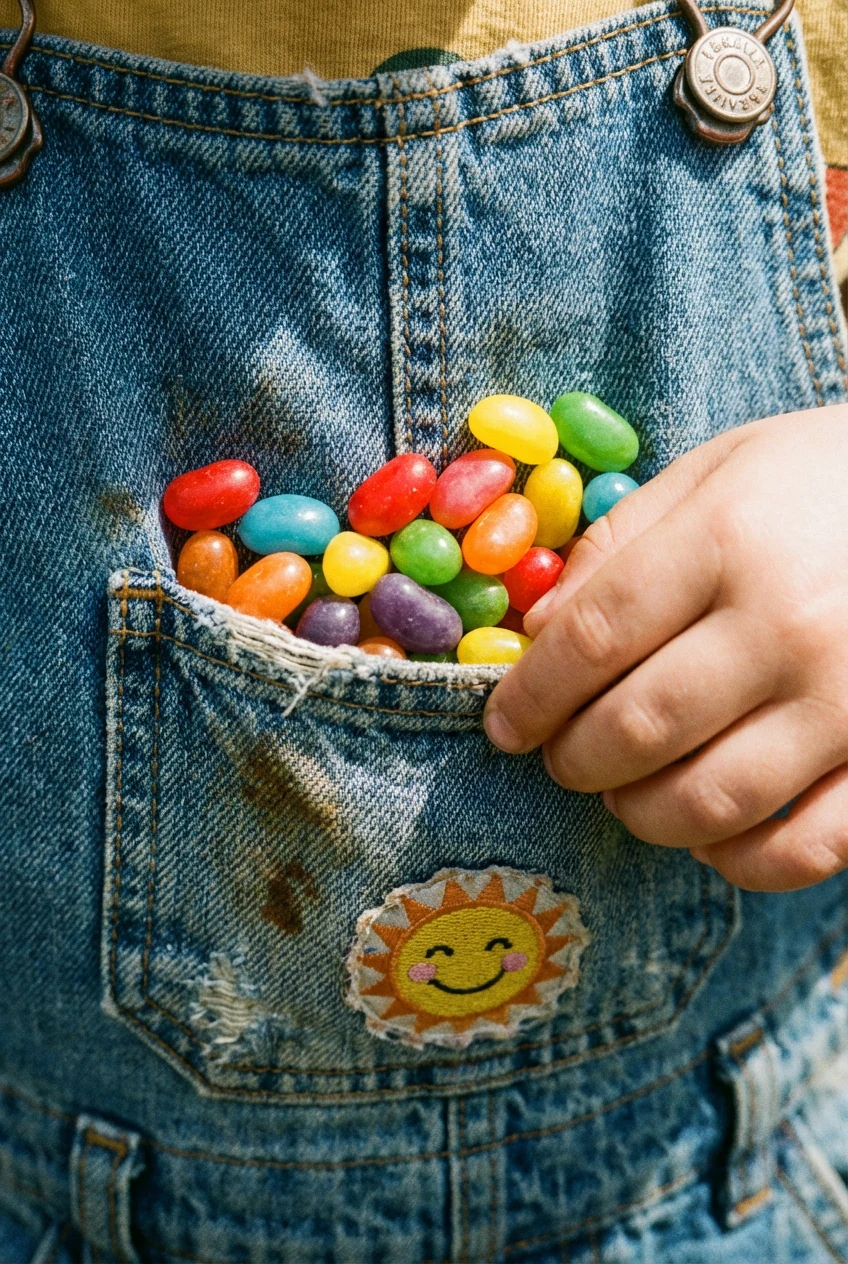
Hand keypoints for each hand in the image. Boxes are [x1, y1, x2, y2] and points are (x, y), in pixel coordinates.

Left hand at [484, 405, 847, 892]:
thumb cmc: (820, 480)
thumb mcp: (717, 470)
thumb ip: (620, 543)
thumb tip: (539, 628)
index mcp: (728, 540)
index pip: (593, 640)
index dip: (531, 695)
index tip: (505, 725)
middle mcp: (787, 625)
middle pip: (640, 727)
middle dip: (576, 758)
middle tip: (563, 757)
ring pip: (711, 802)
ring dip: (642, 813)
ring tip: (625, 792)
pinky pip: (805, 849)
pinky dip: (742, 860)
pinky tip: (713, 834)